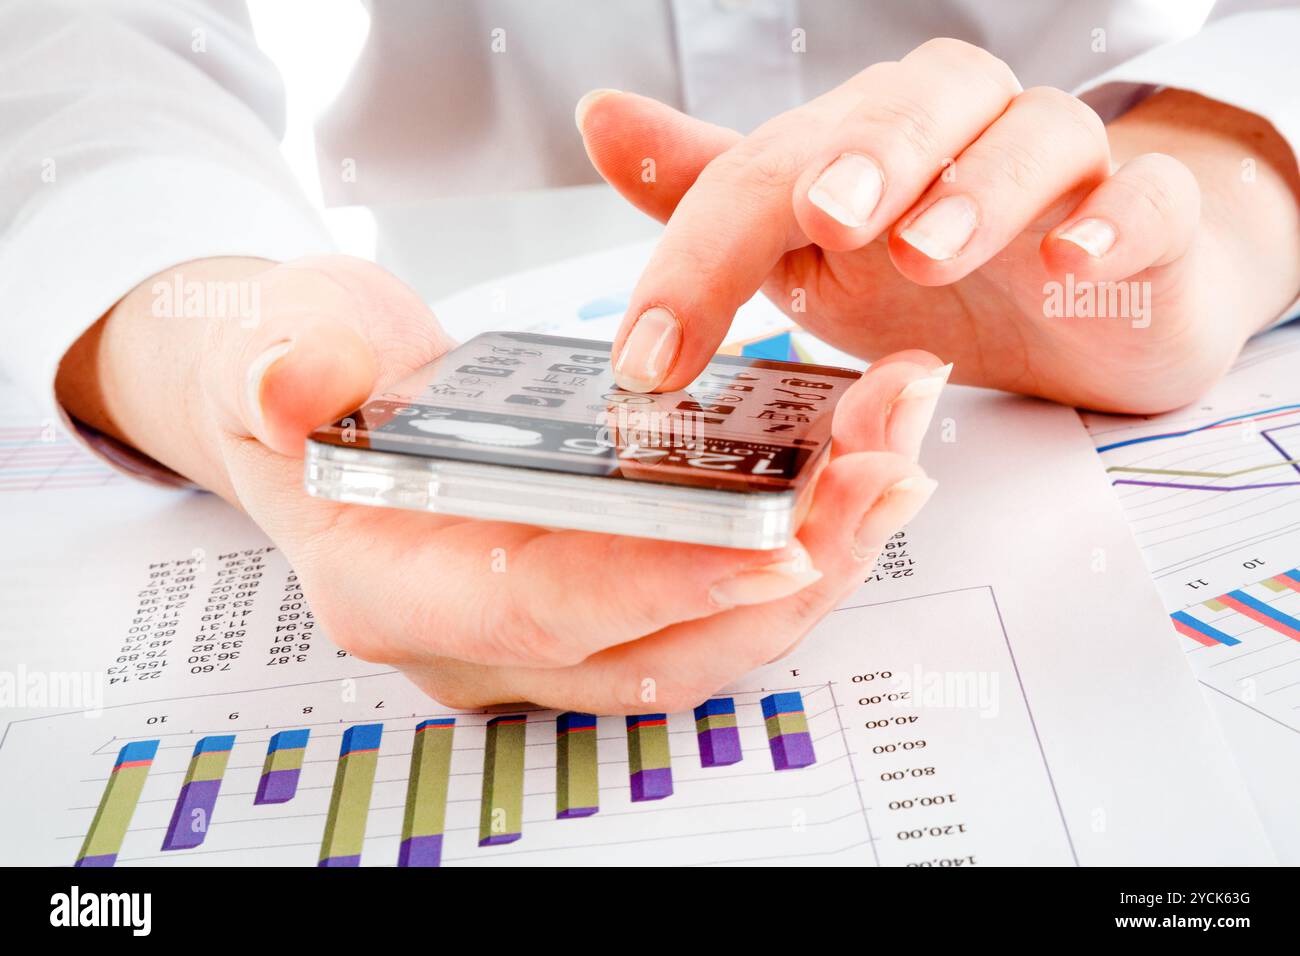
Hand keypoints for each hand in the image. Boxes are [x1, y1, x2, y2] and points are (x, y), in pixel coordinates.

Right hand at [57, 255, 942, 711]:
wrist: (331, 398)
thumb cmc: (310, 373)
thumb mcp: (276, 342)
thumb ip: (279, 368)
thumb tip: (292, 384)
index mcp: (400, 591)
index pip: (542, 614)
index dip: (658, 588)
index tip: (773, 544)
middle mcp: (484, 640)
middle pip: (657, 651)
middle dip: (784, 578)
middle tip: (881, 476)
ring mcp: (550, 632)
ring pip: (704, 639)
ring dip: (815, 565)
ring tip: (894, 463)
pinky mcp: (603, 598)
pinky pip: (712, 601)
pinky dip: (793, 549)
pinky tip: (850, 474)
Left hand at [579, 40, 1299, 412]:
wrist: (1086, 309)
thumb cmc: (936, 272)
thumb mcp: (807, 251)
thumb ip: (713, 197)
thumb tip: (600, 117)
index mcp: (866, 139)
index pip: (768, 171)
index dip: (699, 257)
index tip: (648, 359)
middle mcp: (962, 132)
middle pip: (916, 106)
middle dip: (864, 156)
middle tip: (823, 216)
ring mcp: (1062, 173)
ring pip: (1037, 135)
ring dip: (977, 188)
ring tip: (925, 248)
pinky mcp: (1147, 223)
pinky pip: (1152, 200)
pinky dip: (1117, 221)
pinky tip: (1073, 258)